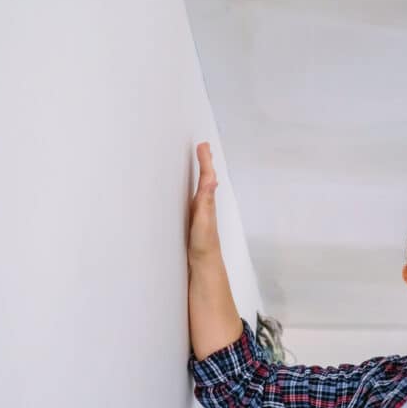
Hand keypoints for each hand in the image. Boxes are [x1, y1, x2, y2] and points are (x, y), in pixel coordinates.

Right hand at [188, 142, 221, 263]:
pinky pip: (197, 196)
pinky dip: (197, 186)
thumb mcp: (203, 218)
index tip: (203, 145)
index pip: (206, 176)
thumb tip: (211, 179)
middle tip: (204, 147)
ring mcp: (201, 211)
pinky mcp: (195, 218)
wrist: (204, 262)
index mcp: (207, 201)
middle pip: (206, 178)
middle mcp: (205, 204)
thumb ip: (206, 199)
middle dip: (205, 162)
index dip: (204, 161)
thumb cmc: (204, 242)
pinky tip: (196, 190)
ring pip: (203, 186)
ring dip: (202, 172)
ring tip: (202, 161)